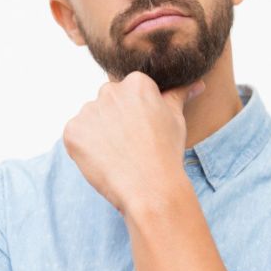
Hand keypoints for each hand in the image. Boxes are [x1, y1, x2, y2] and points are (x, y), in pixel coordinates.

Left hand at [62, 71, 204, 214]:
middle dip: (116, 121)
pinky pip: (76, 136)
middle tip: (131, 145)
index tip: (142, 132)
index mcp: (136, 82)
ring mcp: (88, 110)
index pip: (129, 93)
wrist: (150, 187)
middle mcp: (109, 90)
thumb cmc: (166, 153)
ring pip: (91, 120)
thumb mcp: (176, 119)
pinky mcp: (73, 131)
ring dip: (99, 134)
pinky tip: (104, 161)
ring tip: (118, 156)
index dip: (135, 116)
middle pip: (108, 103)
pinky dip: (85, 149)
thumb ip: (179, 95)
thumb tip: (197, 84)